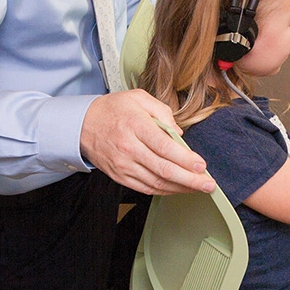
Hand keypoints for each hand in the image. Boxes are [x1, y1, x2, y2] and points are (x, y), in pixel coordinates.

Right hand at [80, 89, 215, 194]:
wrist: (82, 124)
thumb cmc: (113, 109)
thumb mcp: (138, 97)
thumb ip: (163, 111)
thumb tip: (178, 133)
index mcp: (136, 126)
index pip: (164, 147)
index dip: (185, 159)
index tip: (202, 165)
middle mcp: (129, 148)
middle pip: (163, 169)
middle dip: (190, 180)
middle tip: (208, 184)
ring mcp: (123, 165)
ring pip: (156, 182)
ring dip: (180, 188)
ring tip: (198, 188)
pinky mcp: (119, 176)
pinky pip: (144, 188)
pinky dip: (163, 191)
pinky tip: (178, 189)